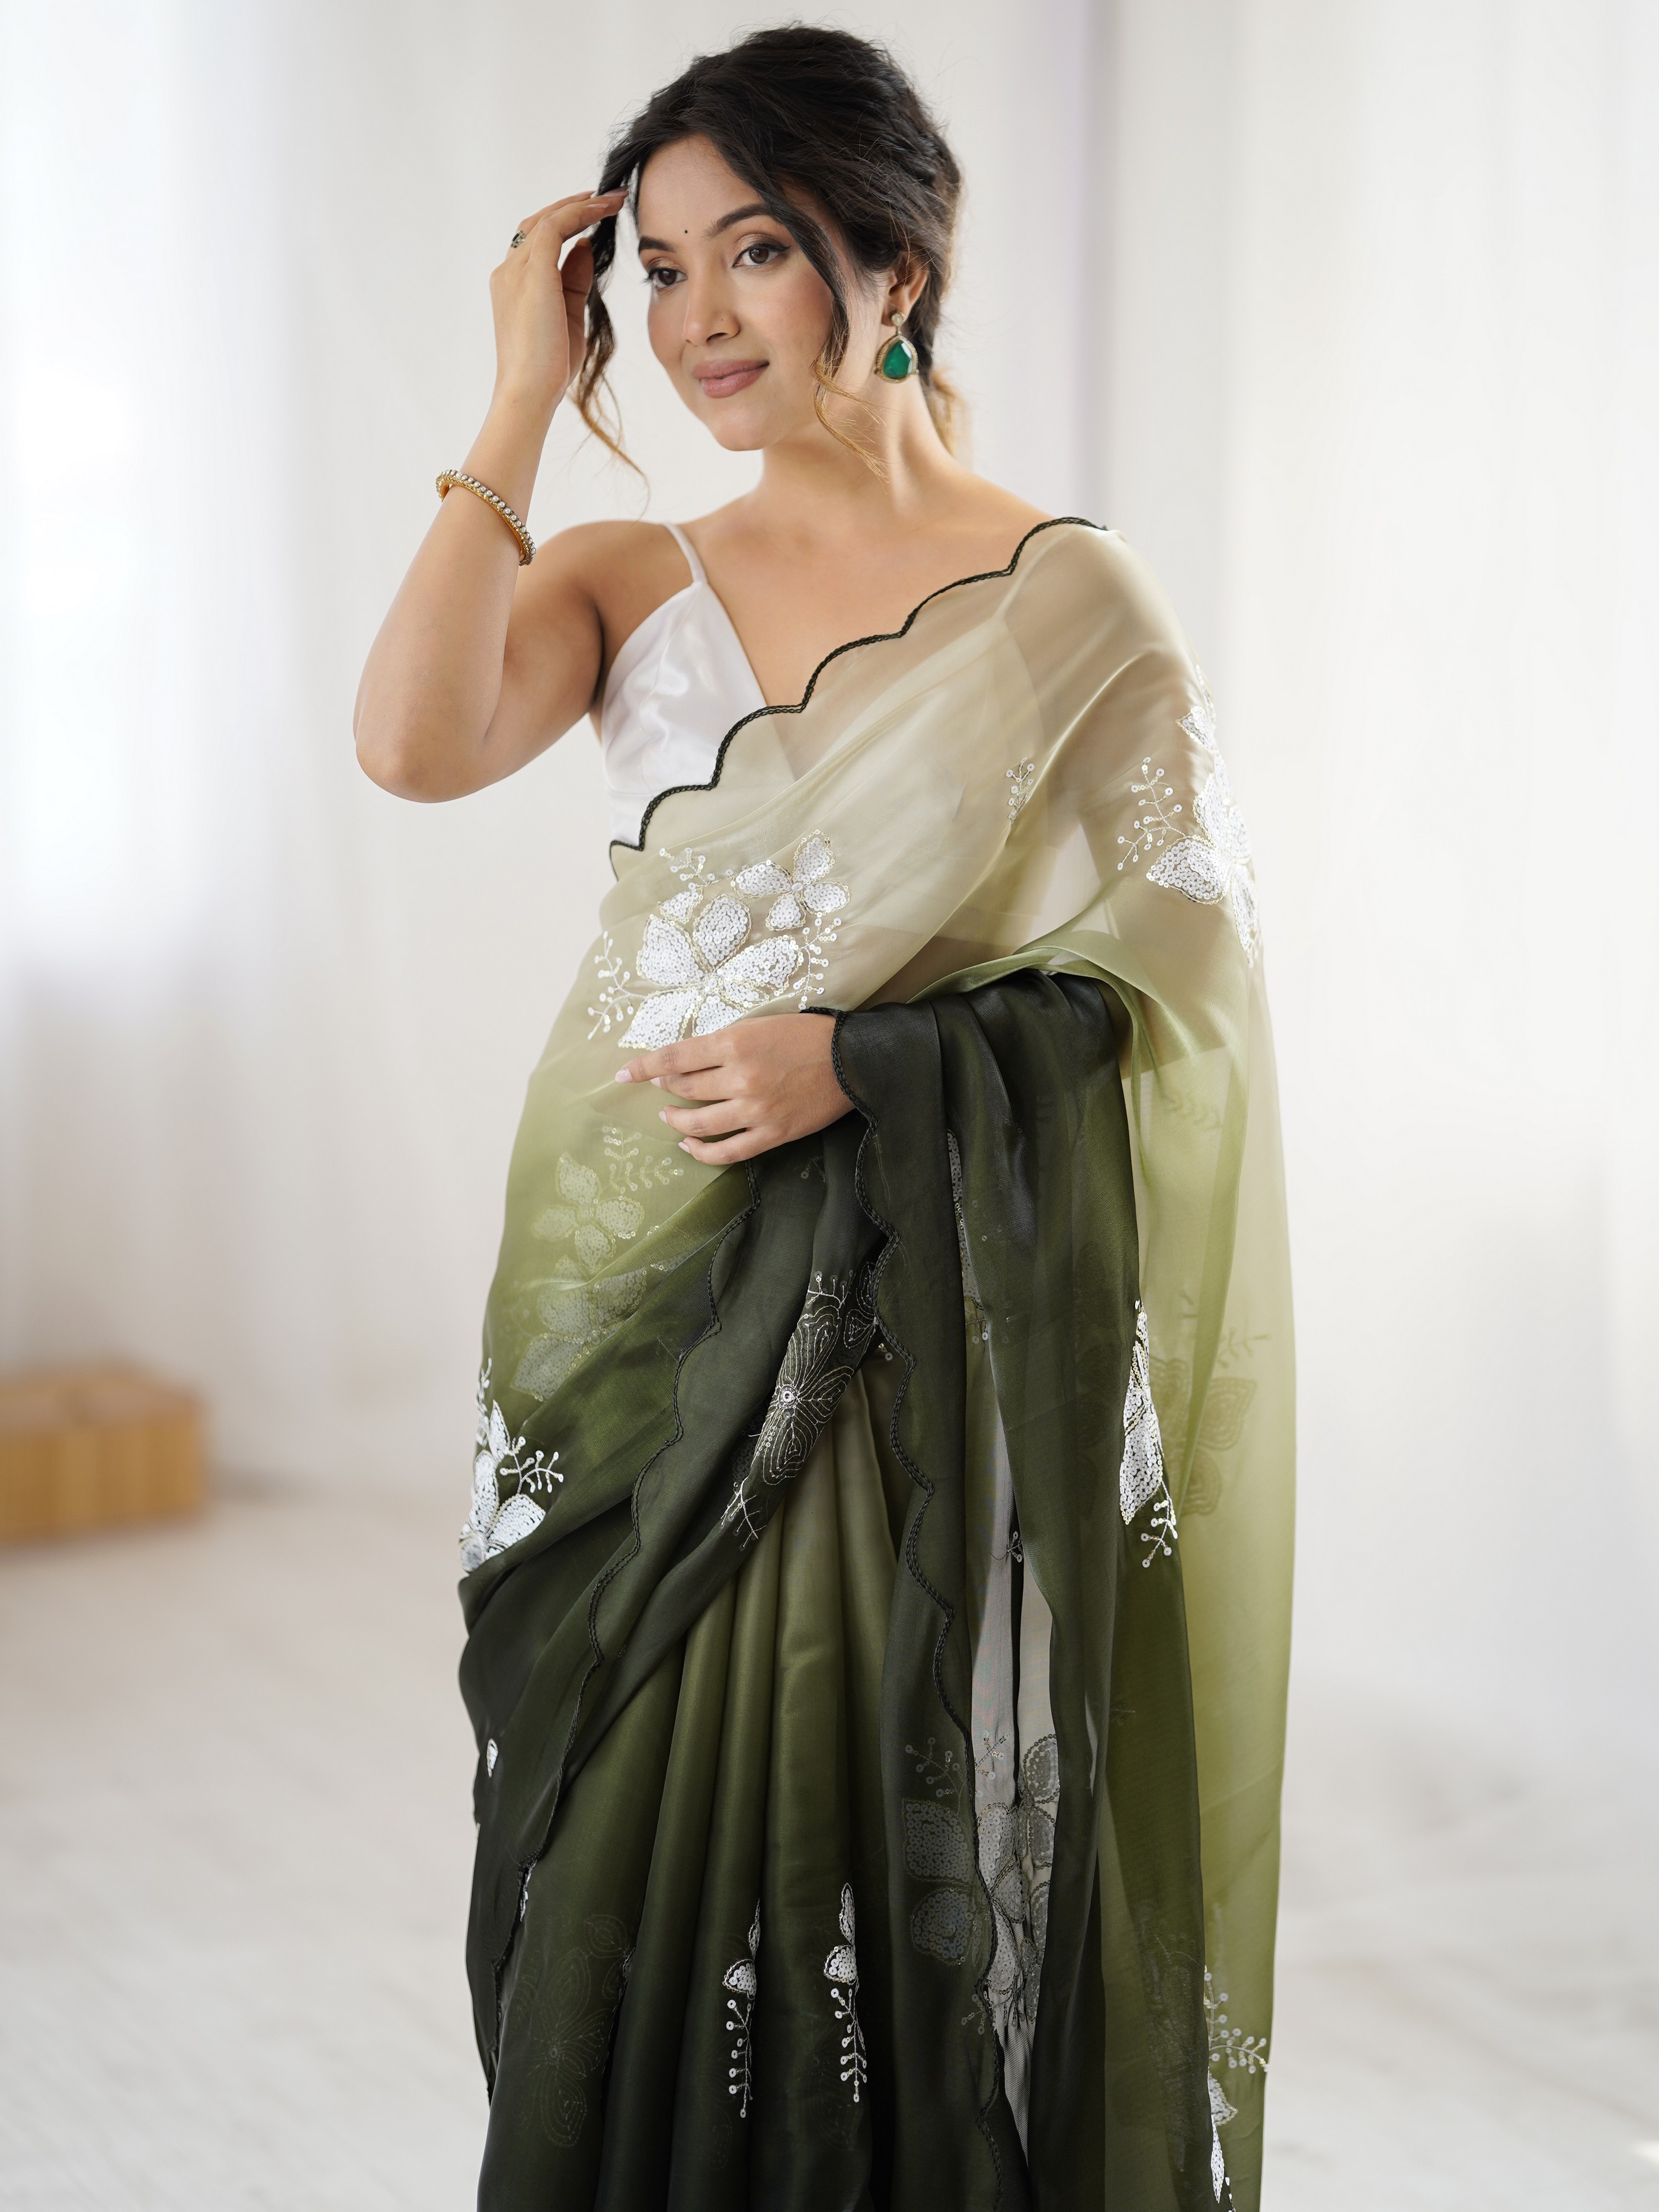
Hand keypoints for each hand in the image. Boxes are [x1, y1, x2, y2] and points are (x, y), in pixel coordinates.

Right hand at [488, 188, 627, 415]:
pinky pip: (555, 228)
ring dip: (581, 205)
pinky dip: (579, 214)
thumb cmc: (549, 368)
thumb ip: (574, 280)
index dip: (568, 222)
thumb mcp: (568, 315)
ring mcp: (515, 271)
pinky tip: (601, 210)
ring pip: (547, 220)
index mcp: (513, 284)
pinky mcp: (531, 274)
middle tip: (610, 198)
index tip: (597, 214)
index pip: (538, 241)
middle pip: (538, 223)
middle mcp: (508, 272)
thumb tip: (586, 245)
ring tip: (613, 199)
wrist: (530, 393)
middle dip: (575, 205)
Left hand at [614, 1014, 851, 1164]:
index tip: (624, 1074)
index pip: (675, 1056)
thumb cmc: (807, 1035)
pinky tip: (689, 1145)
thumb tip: (688, 1059)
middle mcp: (740, 1077)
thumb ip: (724, 1042)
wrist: (852, 1060)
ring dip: (677, 1120)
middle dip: (665, 1087)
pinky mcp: (771, 1134)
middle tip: (660, 1086)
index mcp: (735, 1042)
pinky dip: (702, 1152)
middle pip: (684, 1088)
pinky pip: (727, 1151)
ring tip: (669, 1116)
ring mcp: (754, 1109)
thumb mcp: (760, 1025)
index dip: (644, 1066)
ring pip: (699, 1123)